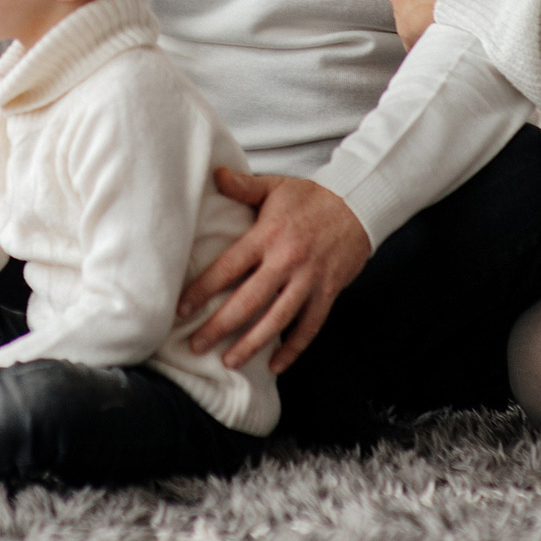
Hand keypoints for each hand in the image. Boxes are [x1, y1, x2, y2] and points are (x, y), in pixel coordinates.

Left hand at [180, 169, 371, 373]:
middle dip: (219, 327)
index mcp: (267, 235)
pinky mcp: (328, 291)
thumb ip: (244, 186)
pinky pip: (309, 326)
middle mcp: (286, 260)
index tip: (182, 309)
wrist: (359, 203)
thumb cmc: (311, 197)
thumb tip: (215, 175)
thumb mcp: (276, 187)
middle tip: (197, 345)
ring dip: (252, 344)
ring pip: (277, 320)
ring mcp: (309, 279)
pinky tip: (275, 365)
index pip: (228, 267)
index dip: (203, 290)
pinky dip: (293, 348)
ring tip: (229, 361)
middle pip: (248, 301)